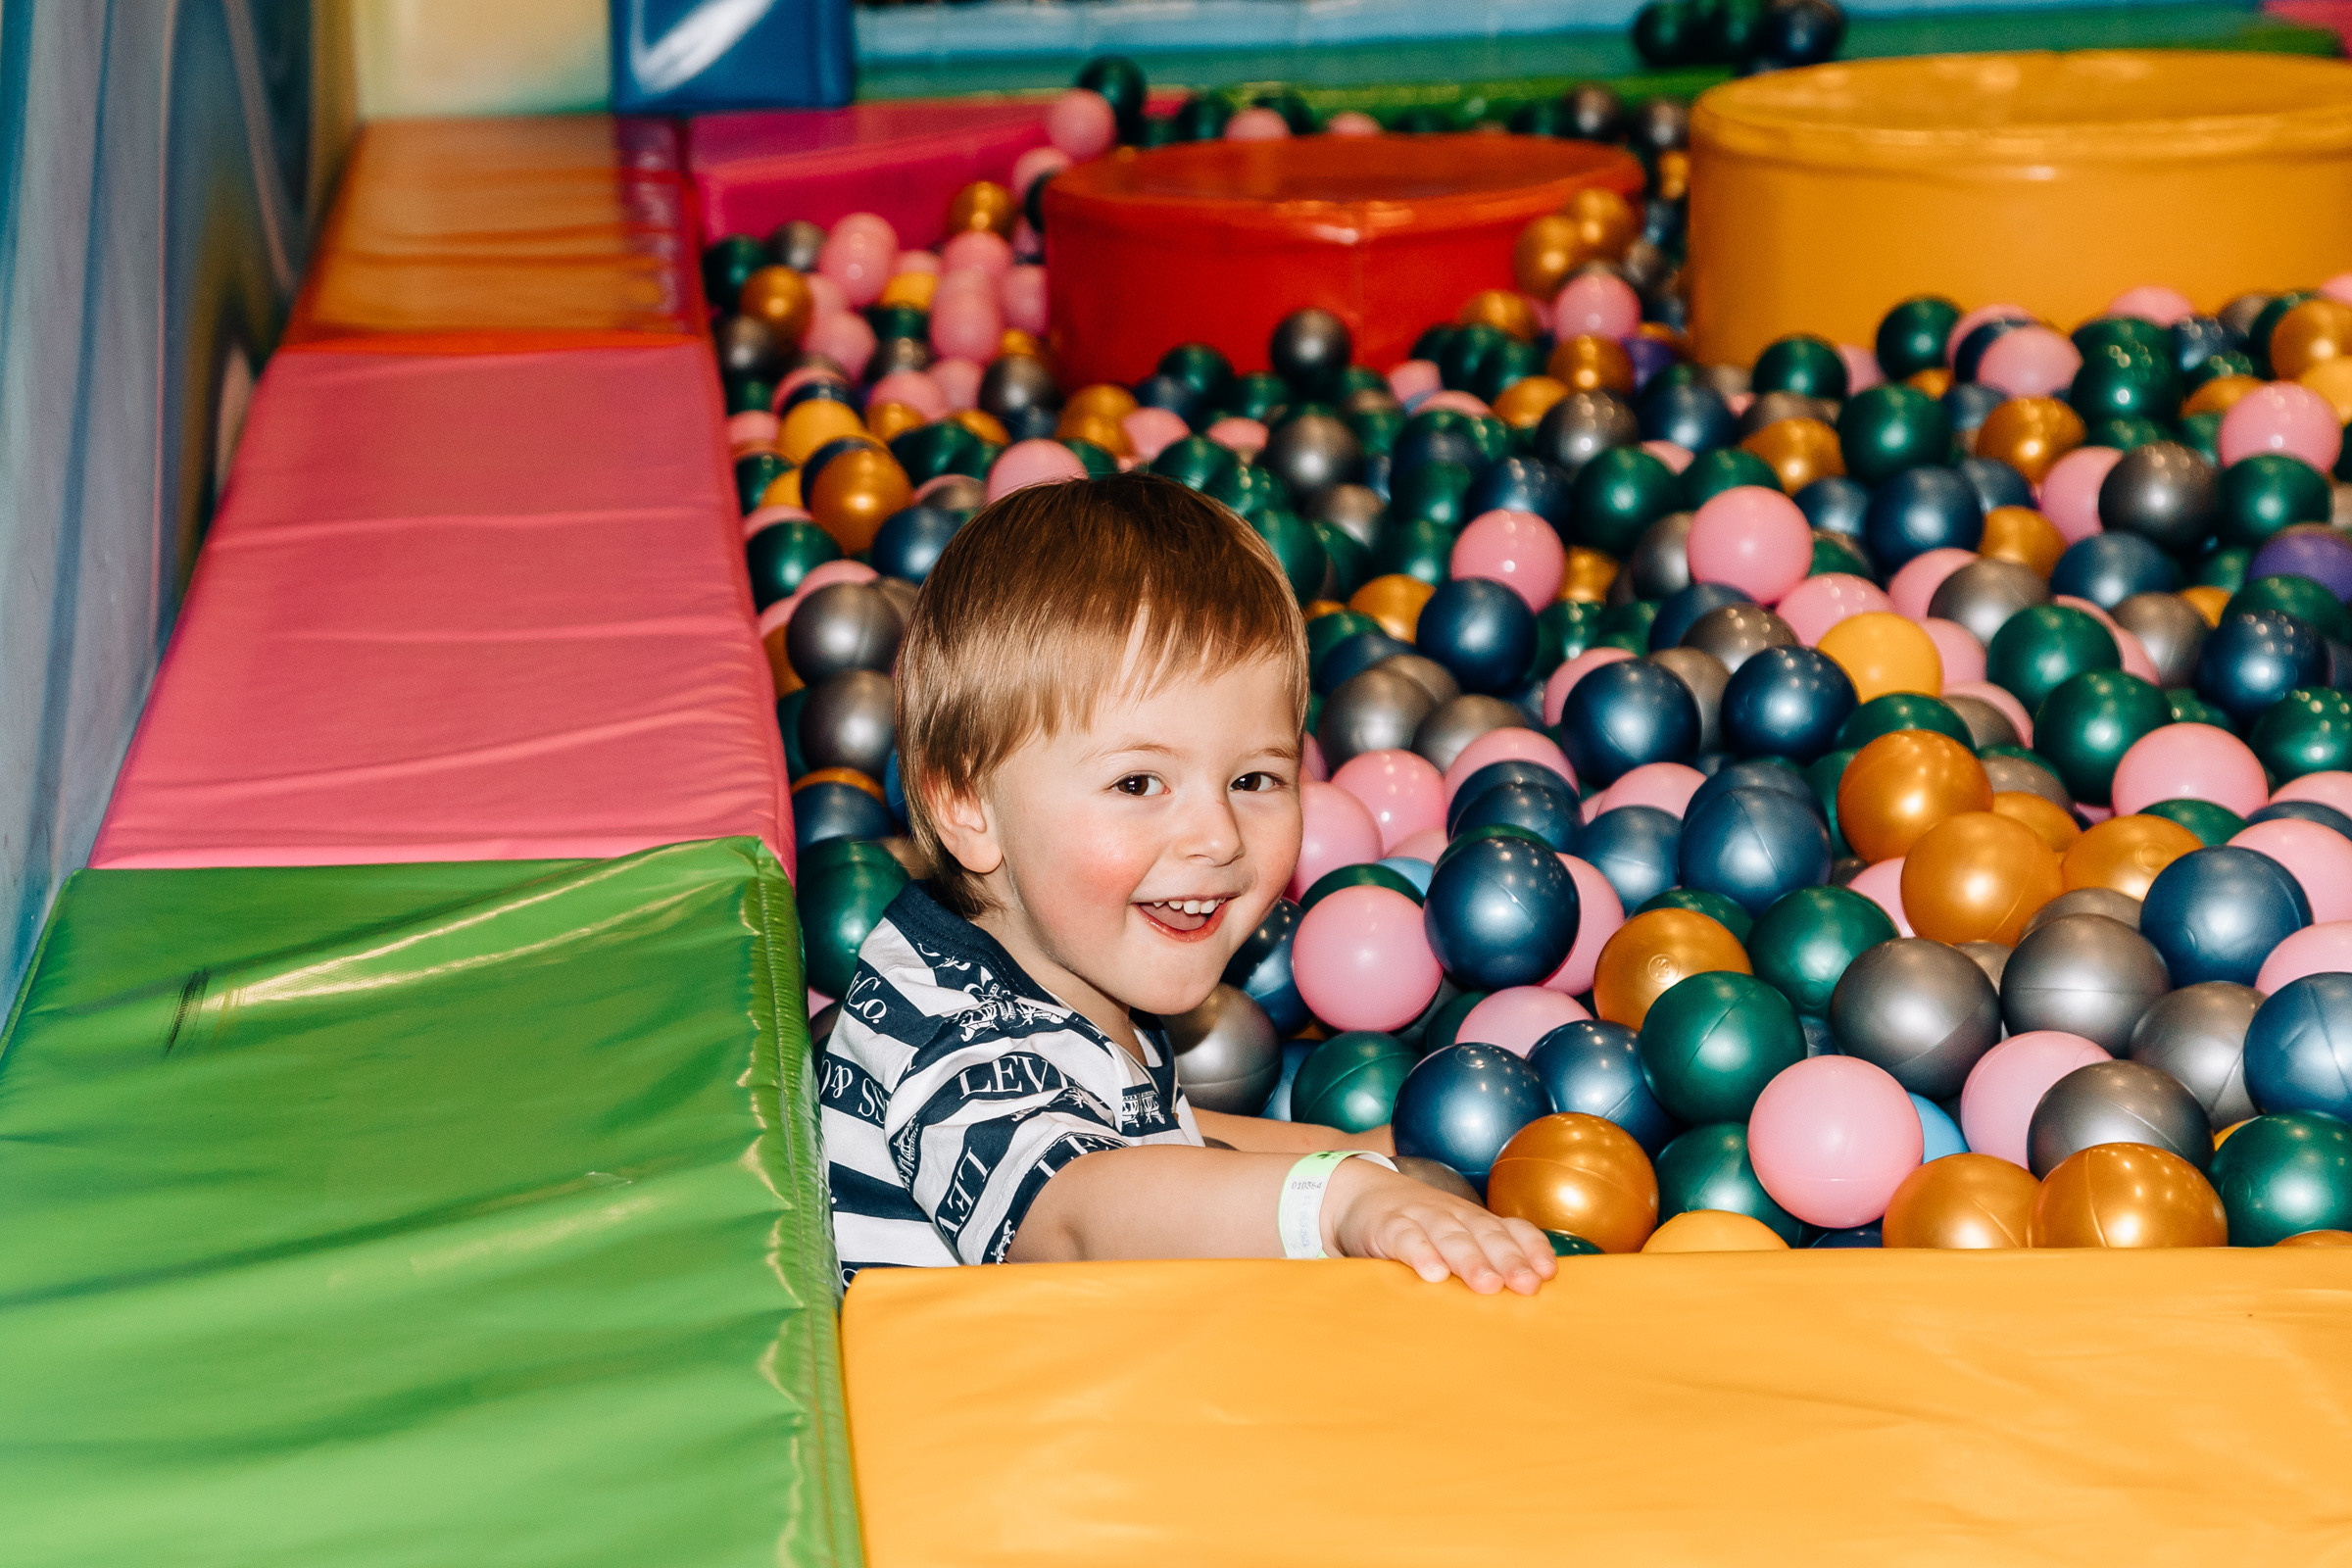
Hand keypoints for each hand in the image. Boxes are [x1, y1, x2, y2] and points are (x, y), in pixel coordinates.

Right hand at [1325, 1163, 1555, 1295]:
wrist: (1359, 1193)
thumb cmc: (1419, 1228)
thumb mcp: (1454, 1236)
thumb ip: (1483, 1258)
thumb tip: (1527, 1296)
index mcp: (1475, 1221)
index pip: (1511, 1229)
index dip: (1530, 1248)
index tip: (1547, 1273)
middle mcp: (1453, 1215)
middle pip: (1486, 1235)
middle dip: (1509, 1259)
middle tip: (1526, 1285)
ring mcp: (1421, 1218)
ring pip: (1450, 1236)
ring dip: (1470, 1260)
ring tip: (1487, 1284)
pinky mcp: (1388, 1226)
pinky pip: (1406, 1238)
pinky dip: (1420, 1253)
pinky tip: (1432, 1273)